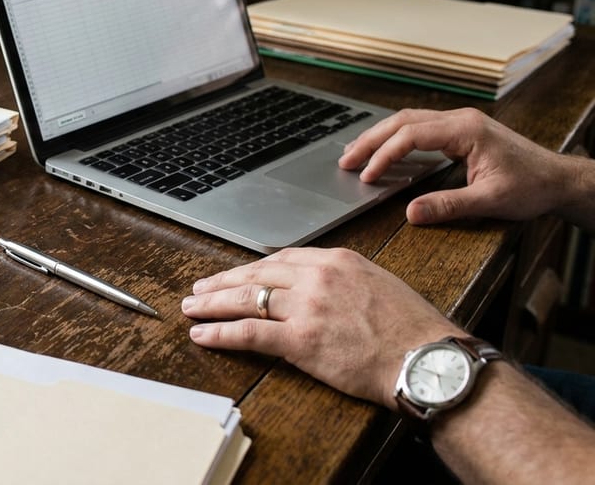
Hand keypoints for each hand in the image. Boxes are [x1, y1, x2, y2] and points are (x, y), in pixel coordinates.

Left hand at [181, 247, 460, 408]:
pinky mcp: (300, 339)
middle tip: (200, 289)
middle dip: (223, 282)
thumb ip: (343, 281)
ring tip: (192, 308)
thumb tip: (319, 289)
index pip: (280, 259)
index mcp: (337, 261)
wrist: (427, 359)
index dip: (251, 269)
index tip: (236, 275)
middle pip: (256, 275)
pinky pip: (248, 333)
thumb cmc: (412, 330)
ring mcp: (306, 307)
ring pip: (246, 300)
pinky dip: (220, 332)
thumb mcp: (378, 285)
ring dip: (213, 304)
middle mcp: (317, 277)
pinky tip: (203, 334)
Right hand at [338, 108, 576, 224]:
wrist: (558, 179)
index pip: (411, 135)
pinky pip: (419, 129)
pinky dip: (396, 139)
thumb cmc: (531, 187)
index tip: (366, 176)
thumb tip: (410, 213)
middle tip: (345, 161)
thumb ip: (448, 206)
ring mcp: (460, 123)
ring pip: (408, 121)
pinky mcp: (460, 132)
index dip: (384, 155)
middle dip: (370, 141)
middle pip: (402, 121)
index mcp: (465, 130)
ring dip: (380, 137)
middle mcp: (460, 120)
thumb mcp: (490, 201)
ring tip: (355, 154)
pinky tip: (384, 152)